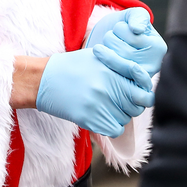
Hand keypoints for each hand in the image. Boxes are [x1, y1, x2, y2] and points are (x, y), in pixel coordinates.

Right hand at [35, 47, 154, 137]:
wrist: (41, 80)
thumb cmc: (69, 66)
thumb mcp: (96, 56)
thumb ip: (120, 65)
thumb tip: (141, 78)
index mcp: (112, 73)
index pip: (144, 92)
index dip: (142, 95)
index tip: (133, 94)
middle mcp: (108, 89)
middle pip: (136, 107)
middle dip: (129, 105)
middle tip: (116, 100)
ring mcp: (99, 105)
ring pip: (125, 119)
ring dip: (118, 115)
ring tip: (103, 106)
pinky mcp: (90, 119)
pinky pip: (114, 130)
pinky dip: (110, 126)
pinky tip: (100, 116)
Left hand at [97, 10, 166, 76]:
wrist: (105, 45)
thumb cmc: (121, 29)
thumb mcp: (130, 17)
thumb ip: (137, 17)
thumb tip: (137, 30)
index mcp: (158, 47)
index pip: (132, 35)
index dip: (119, 29)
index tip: (120, 30)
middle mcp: (154, 66)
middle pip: (122, 50)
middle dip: (110, 39)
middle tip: (111, 40)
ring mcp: (140, 79)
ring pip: (115, 60)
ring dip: (105, 50)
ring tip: (108, 48)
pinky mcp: (126, 87)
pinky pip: (113, 76)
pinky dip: (105, 65)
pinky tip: (102, 61)